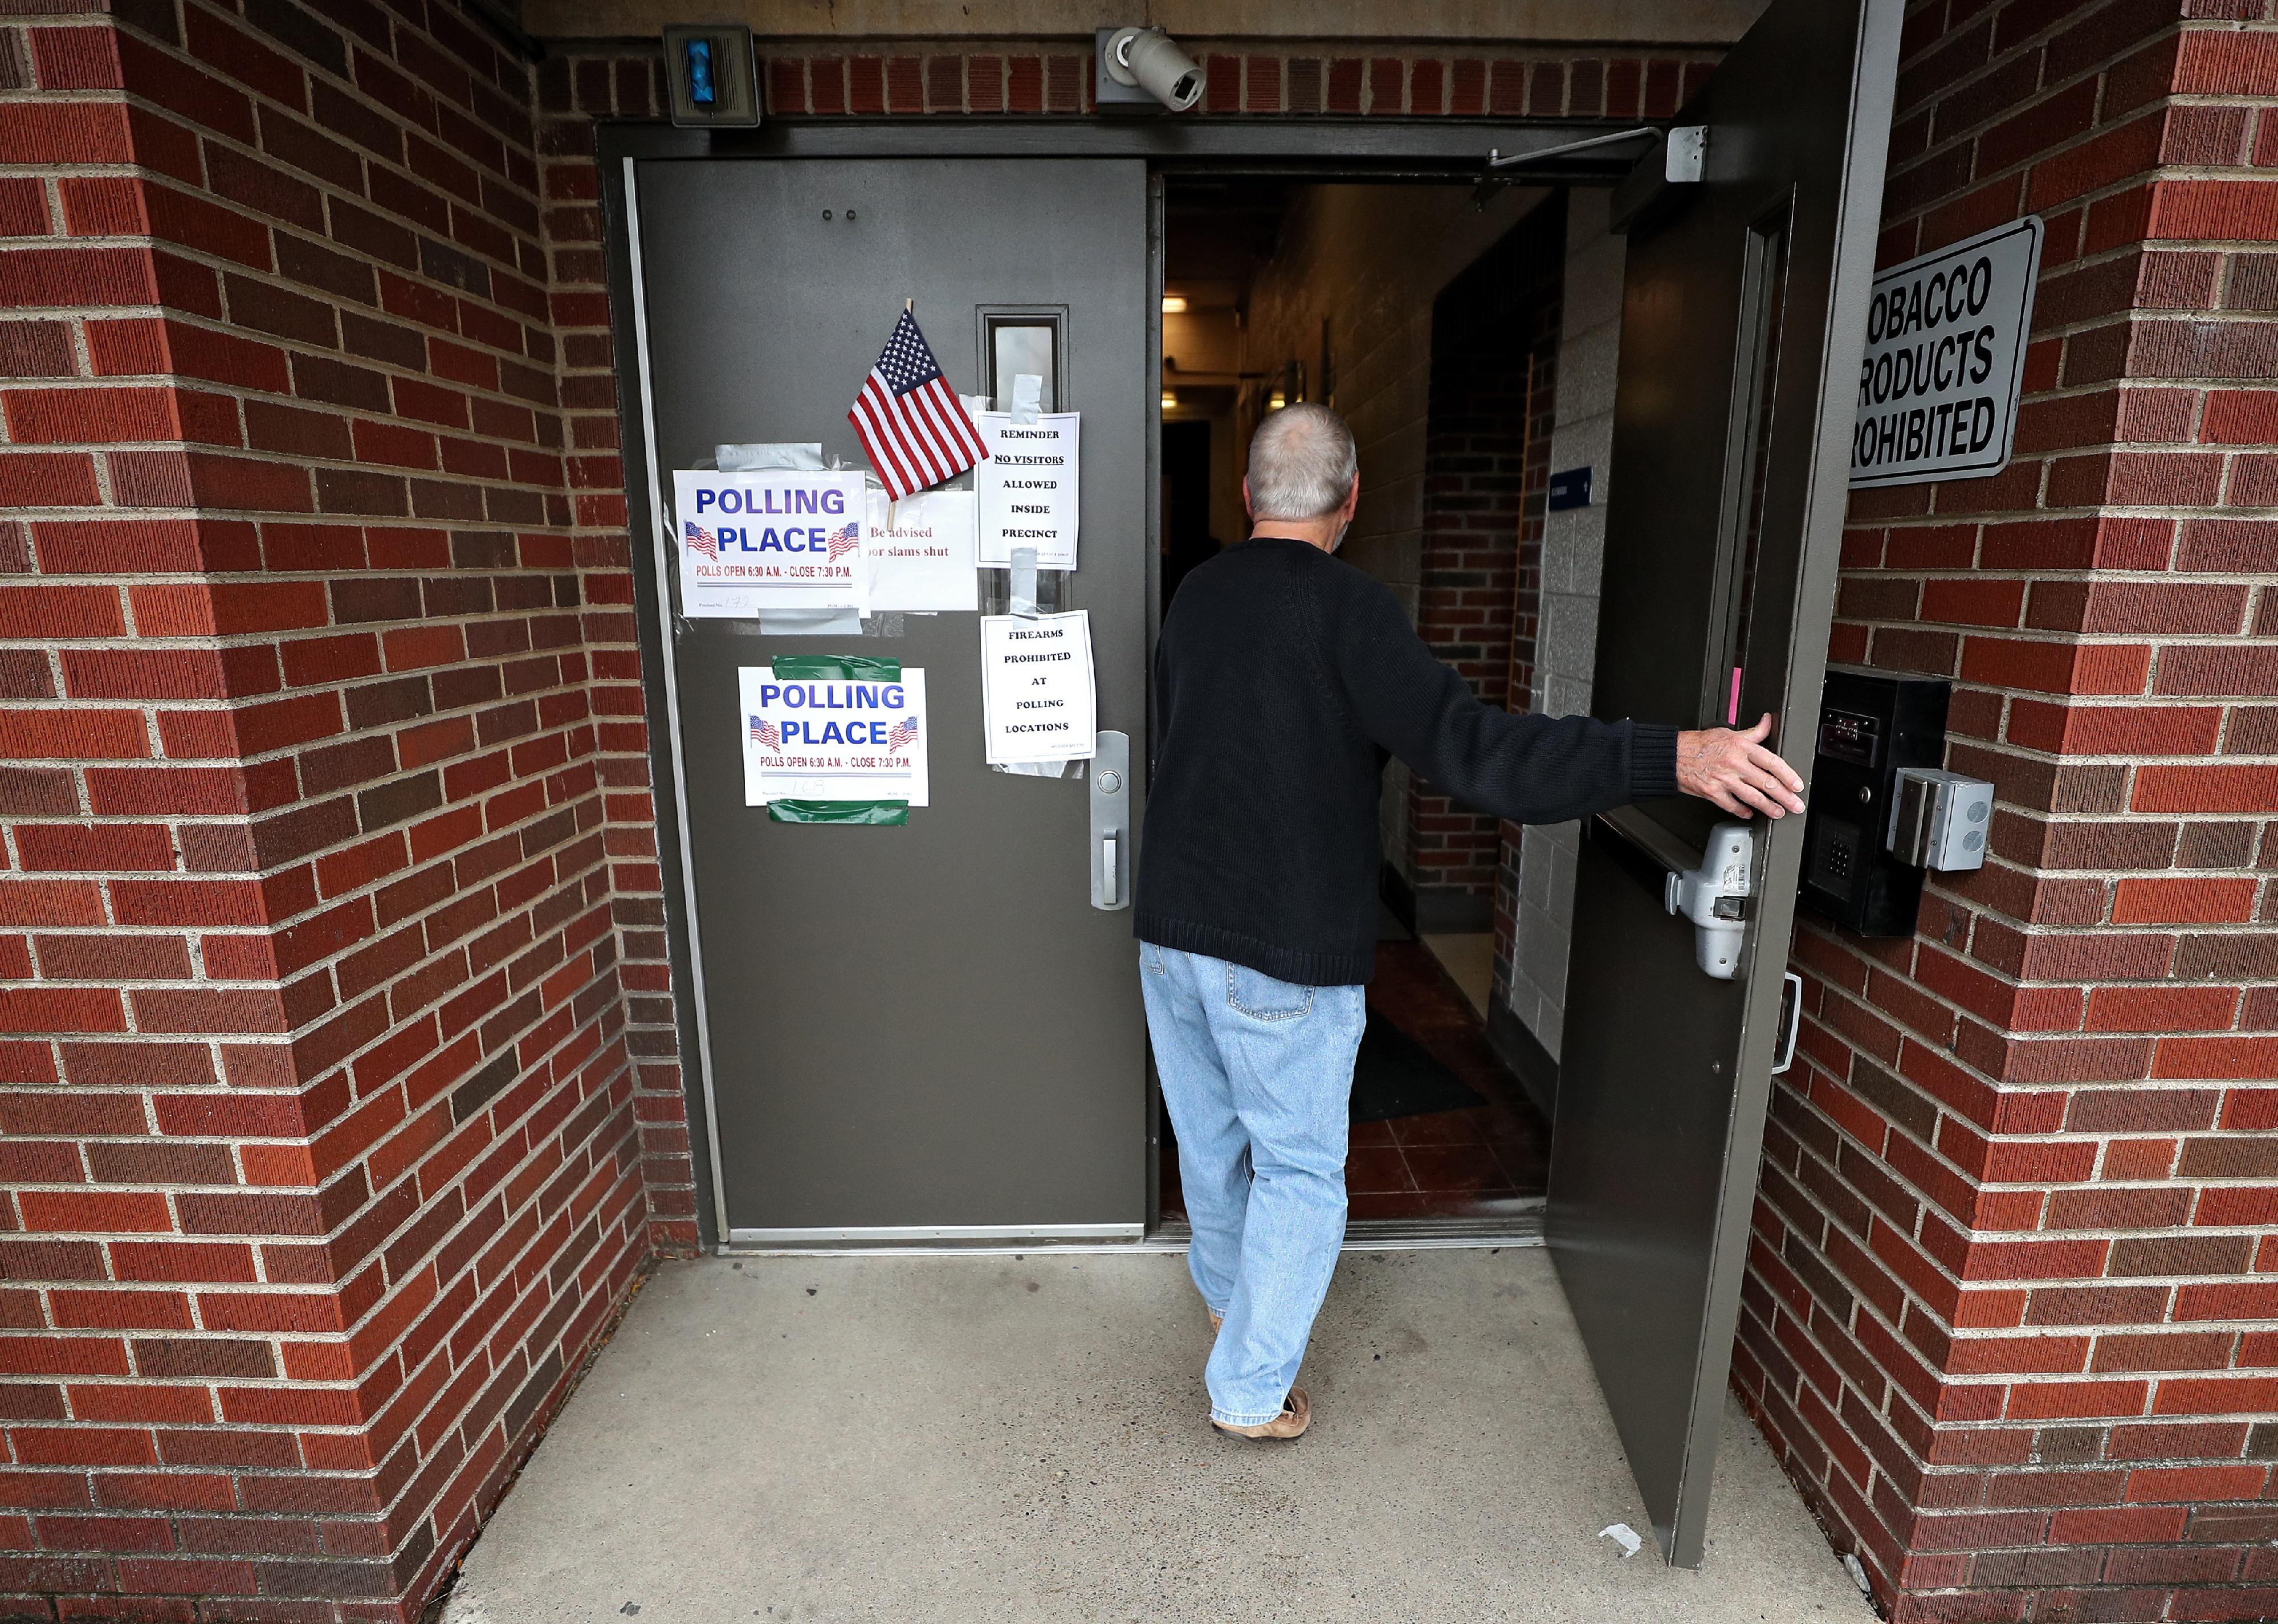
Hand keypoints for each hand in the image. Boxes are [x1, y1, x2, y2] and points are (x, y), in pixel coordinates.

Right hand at [1676, 713, 1806, 819]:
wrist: (1674, 755)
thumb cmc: (1700, 744)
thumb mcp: (1730, 732)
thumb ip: (1753, 732)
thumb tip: (1768, 722)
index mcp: (1741, 747)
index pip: (1772, 762)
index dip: (1788, 775)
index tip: (1797, 785)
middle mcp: (1734, 763)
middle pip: (1766, 782)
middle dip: (1784, 797)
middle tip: (1795, 805)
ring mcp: (1723, 779)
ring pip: (1752, 796)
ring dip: (1768, 807)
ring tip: (1778, 813)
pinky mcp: (1712, 792)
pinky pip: (1731, 805)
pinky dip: (1742, 811)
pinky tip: (1749, 814)